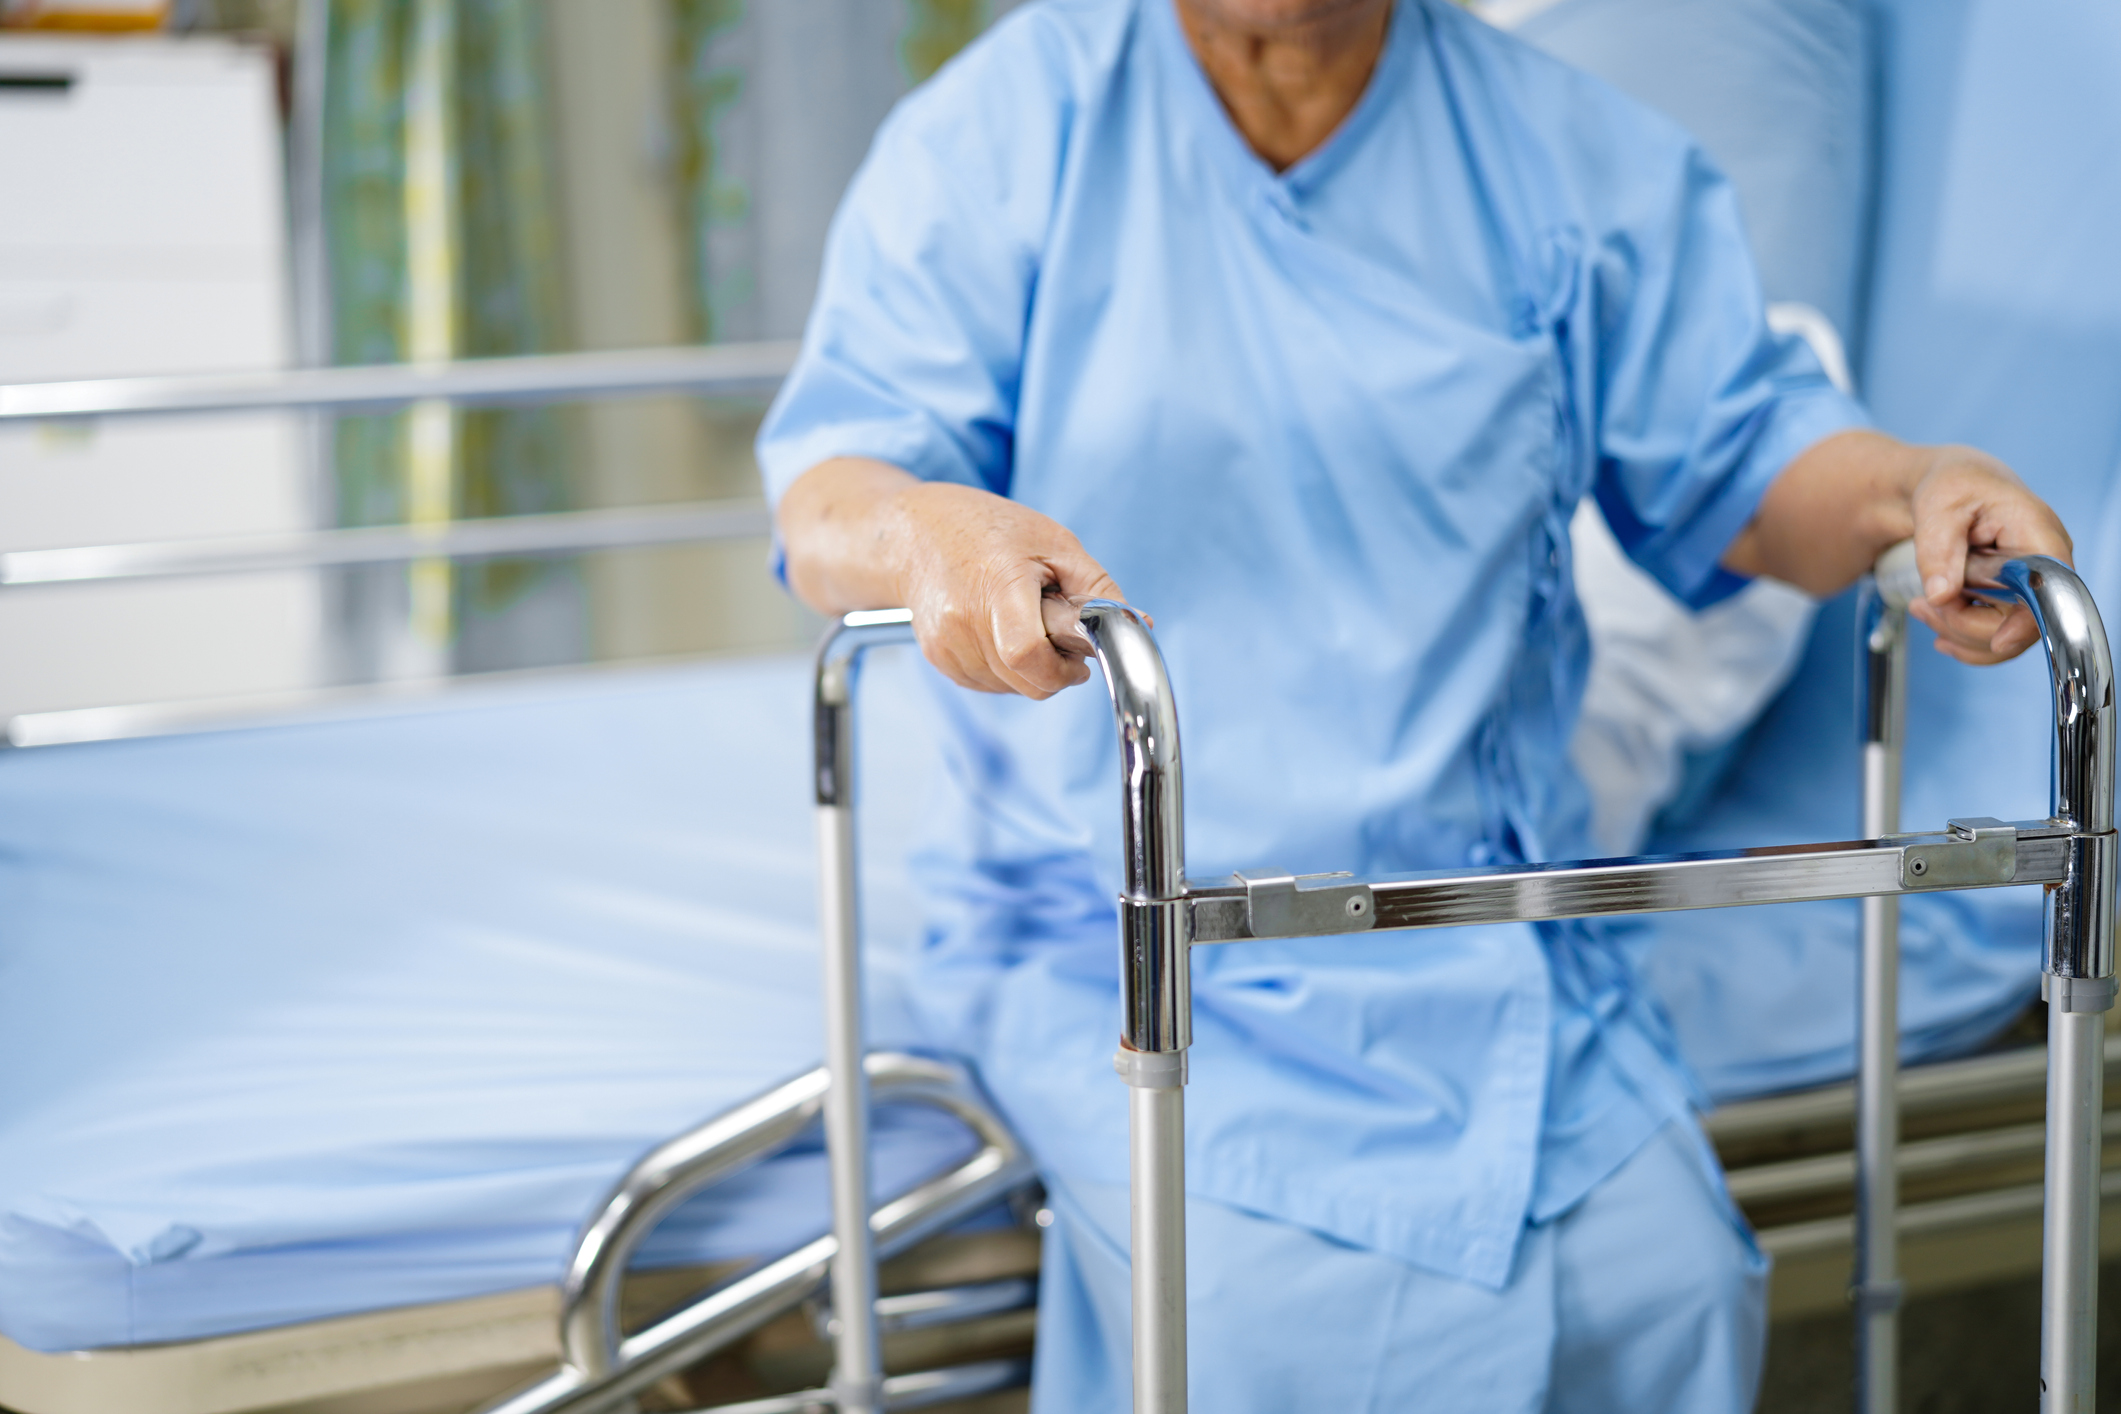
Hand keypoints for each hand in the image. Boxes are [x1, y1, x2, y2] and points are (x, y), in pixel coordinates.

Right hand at [884, 480, 1126, 696]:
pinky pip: (989, 685)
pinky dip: (1007, 670)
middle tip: (1058, 634)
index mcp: (998, 584)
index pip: (1027, 655)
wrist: (915, 533)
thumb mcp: (1054, 542)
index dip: (1060, 669)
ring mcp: (945, 645)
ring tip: (1023, 622)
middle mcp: (963, 620)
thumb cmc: (989, 529)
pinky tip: (1001, 632)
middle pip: (1026, 681)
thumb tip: (1138, 624)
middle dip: (1055, 670)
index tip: (1079, 660)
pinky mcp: (937, 659)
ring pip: (1011, 689)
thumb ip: (1096, 588)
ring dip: (1031, 670)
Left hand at [1904, 447, 2072, 664]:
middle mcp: (2046, 564)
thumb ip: (1938, 550)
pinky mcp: (2017, 599)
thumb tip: (1942, 595)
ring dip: (1957, 631)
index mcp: (2038, 533)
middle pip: (2021, 621)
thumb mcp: (1937, 508)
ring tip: (1921, 607)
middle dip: (1965, 622)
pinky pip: (1999, 635)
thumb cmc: (1954, 487)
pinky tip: (1939, 629)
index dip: (2027, 620)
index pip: (2048, 589)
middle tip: (1922, 604)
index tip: (1998, 641)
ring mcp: (2034, 585)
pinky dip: (1965, 640)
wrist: (1958, 487)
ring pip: (2006, 635)